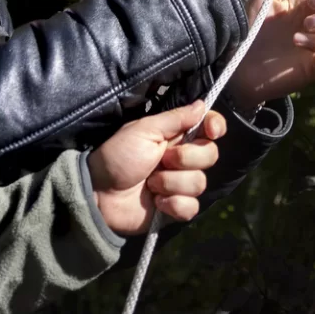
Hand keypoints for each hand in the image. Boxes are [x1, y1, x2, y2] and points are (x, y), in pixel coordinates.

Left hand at [88, 102, 225, 234]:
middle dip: (186, 158)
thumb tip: (202, 104)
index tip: (210, 131)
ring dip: (172, 183)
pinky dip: (174, 204)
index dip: (216, 127)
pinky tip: (157, 202)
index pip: (210, 127)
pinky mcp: (176, 209)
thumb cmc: (117, 156)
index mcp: (176, 137)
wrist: (99, 194)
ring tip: (150, 184)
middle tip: (161, 160)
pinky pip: (192, 207)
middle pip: (210, 155)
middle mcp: (183, 159)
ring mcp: (181, 185)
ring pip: (200, 183)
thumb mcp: (143, 131)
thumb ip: (175, 119)